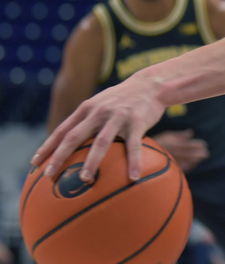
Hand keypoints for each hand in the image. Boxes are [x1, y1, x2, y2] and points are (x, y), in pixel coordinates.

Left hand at [33, 75, 167, 180]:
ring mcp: (118, 117)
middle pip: (74, 137)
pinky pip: (134, 146)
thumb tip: (73, 143)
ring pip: (101, 142)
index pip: (62, 130)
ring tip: (85, 179)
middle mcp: (98, 112)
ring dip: (91, 162)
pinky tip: (133, 177)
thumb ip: (88, 119)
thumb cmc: (124, 98)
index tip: (34, 163)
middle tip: (49, 175)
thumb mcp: (101, 103)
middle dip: (59, 157)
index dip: (47, 147)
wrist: (151, 84)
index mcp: (87, 109)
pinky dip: (133, 162)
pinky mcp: (137, 122)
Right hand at [151, 130, 208, 171]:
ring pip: (191, 162)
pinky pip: (185, 168)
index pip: (194, 145)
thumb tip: (191, 133)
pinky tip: (192, 164)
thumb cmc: (156, 144)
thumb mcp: (167, 136)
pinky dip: (191, 166)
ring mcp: (176, 162)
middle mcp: (177, 153)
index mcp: (177, 144)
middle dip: (202, 153)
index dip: (200, 145)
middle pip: (195, 154)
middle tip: (206, 153)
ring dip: (197, 160)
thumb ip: (180, 135)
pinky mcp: (173, 169)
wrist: (143, 157)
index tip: (204, 145)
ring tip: (200, 158)